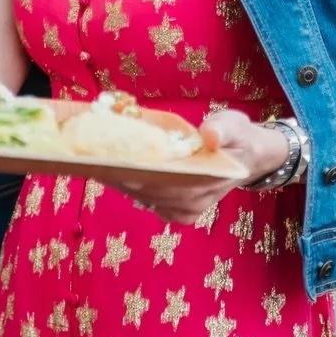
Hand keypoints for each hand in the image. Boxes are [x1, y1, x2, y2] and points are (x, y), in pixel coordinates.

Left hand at [90, 109, 288, 224]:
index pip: (161, 179)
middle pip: (144, 188)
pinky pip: (144, 199)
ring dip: (116, 178)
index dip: (134, 169)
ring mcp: (181, 210)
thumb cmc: (238, 138)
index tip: (108, 156)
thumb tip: (210, 134)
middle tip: (88, 153)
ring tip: (92, 158)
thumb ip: (224, 129)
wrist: (247, 156)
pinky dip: (126, 184)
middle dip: (117, 171)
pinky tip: (109, 169)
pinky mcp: (174, 211)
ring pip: (140, 195)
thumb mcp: (236, 125)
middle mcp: (191, 203)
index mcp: (206, 183)